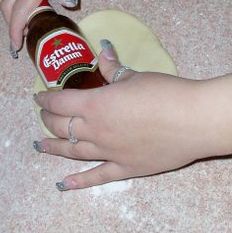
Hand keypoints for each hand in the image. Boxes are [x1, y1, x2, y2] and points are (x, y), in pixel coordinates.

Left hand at [34, 40, 211, 189]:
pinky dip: (78, 181)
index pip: (60, 102)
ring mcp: (109, 152)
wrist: (193, 119)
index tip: (38, 97)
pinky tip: (64, 184)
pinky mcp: (125, 168)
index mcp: (96, 104)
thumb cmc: (164, 92)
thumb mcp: (135, 75)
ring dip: (53, 147)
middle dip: (48, 119)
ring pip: (72, 151)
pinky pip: (97, 176)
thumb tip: (103, 48)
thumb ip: (113, 66)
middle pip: (62, 126)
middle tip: (43, 115)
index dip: (46, 99)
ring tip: (39, 145)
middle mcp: (96, 130)